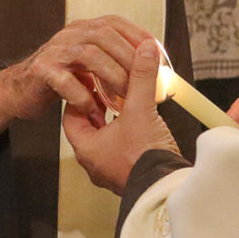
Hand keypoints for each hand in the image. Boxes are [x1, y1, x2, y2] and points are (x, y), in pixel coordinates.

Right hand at [0, 15, 151, 144]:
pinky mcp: (42, 72)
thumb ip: (112, 60)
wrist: (18, 91)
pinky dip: (84, 97)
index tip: (157, 54)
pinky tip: (94, 110)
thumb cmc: (58, 78)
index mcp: (84, 29)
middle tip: (146, 82)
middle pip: (105, 36)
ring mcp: (55, 51)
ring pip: (89, 56)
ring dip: (111, 77)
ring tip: (124, 98)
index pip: (116, 22)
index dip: (138, 35)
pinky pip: (67, 82)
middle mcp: (70, 34)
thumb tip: (148, 67)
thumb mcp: (88, 64)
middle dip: (129, 59)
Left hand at [64, 38, 179, 194]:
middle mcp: (96, 162)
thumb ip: (141, 77)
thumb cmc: (145, 157)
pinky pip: (123, 149)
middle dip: (100, 106)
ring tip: (128, 102)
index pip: (71, 116)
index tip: (90, 80)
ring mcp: (112, 170)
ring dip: (117, 121)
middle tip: (109, 88)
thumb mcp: (140, 110)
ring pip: (108, 138)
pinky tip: (143, 123)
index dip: (80, 94)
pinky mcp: (130, 173)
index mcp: (86, 149)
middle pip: (90, 126)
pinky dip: (130, 134)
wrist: (167, 188)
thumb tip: (145, 49)